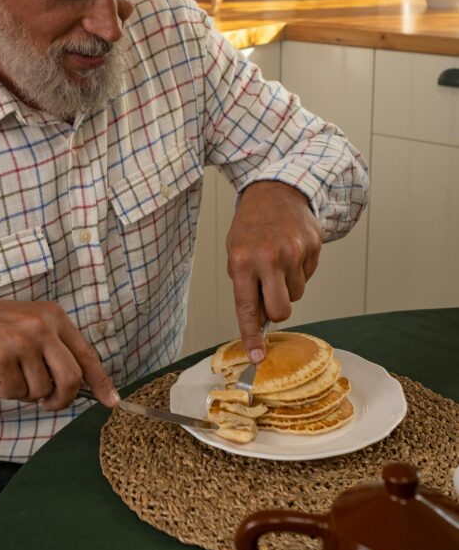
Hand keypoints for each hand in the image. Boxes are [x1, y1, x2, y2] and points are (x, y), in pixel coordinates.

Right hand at [0, 295, 119, 410]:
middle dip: (61, 398)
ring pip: (40, 390)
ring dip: (24, 392)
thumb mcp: (29, 325)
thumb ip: (54, 348)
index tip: (111, 401)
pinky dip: (4, 391)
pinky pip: (14, 393)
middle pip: (70, 378)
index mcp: (53, 317)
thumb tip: (80, 384)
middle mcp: (41, 327)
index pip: (86, 354)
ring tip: (8, 372)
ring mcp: (21, 342)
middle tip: (47, 402)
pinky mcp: (0, 359)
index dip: (100, 381)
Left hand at [225, 181, 322, 362]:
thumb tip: (258, 321)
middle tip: (271, 297)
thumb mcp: (236, 252)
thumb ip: (245, 285)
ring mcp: (294, 251)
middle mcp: (269, 258)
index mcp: (243, 261)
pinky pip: (309, 275)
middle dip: (277, 312)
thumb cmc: (251, 227)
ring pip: (297, 294)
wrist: (274, 191)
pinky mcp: (313, 245)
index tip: (257, 358)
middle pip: (281, 310)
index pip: (247, 308)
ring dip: (288, 286)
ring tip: (278, 261)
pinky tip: (291, 250)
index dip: (252, 336)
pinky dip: (300, 270)